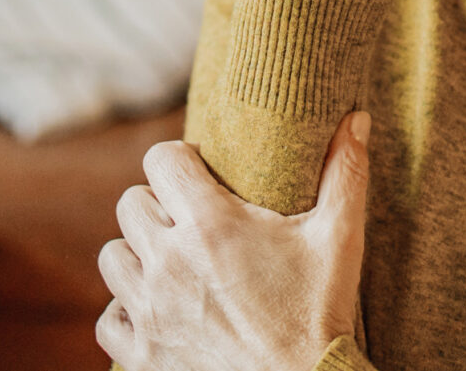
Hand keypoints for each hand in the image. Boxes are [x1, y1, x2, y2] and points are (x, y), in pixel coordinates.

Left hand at [97, 112, 372, 370]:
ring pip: (112, 257)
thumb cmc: (321, 314)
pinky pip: (108, 319)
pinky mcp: (142, 353)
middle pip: (130, 203)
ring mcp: (150, 310)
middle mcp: (168, 261)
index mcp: (210, 224)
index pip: (160, 159)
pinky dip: (126, 312)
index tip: (201, 173)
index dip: (179, 159)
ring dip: (138, 255)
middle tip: (192, 222)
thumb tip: (358, 118)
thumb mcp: (340, 239)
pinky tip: (157, 309)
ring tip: (172, 263)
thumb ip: (346, 172)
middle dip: (159, 205)